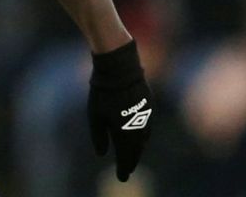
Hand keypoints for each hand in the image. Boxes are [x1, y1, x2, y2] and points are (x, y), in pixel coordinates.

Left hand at [87, 40, 152, 181]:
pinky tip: (137, 137)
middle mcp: (139, 130)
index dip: (124, 169)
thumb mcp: (95, 116)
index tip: (121, 177)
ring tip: (131, 156)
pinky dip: (142, 136)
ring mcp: (147, 118)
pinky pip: (147, 128)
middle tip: (126, 170)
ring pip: (144, 140)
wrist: (120, 68)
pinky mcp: (150, 108)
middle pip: (137, 151)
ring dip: (138, 149)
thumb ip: (98, 137)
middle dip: (131, 161)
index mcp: (125, 134)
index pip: (126, 158)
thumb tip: (102, 154)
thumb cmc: (103, 92)